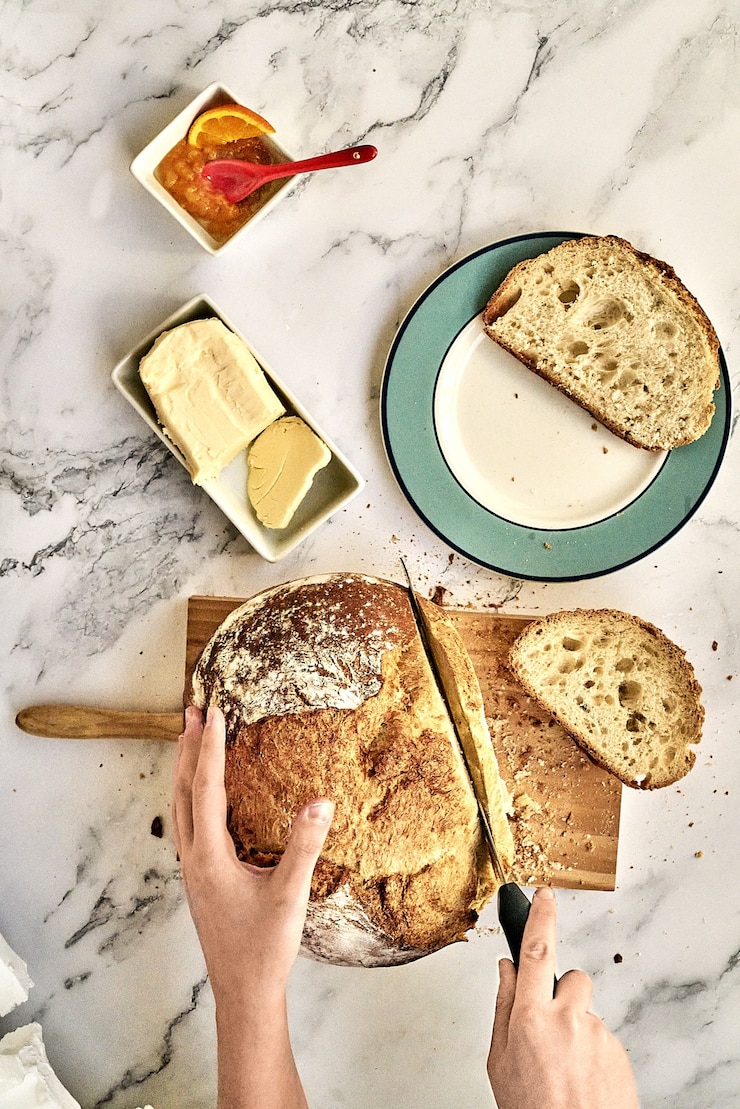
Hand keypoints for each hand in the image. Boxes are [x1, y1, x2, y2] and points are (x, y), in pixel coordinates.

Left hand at [172, 704, 333, 1108]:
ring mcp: (192, 870)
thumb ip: (305, 846)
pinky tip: (202, 795)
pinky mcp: (198, 879)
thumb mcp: (290, 895)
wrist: (243, 993)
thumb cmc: (265, 949)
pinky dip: (189, 795)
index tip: (213, 712)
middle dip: (188, 748)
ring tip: (190, 740)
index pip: (207, 788)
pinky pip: (186, 823)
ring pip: (179, 807)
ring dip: (185, 769)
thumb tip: (322, 802)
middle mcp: (193, 859)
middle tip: (192, 711)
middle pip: (183, 790)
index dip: (210, 748)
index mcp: (210, 857)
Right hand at [488, 887, 638, 1108]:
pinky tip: (582, 1078)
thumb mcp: (499, 1061)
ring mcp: (598, 1034)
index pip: (536, 951)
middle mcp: (568, 1019)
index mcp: (530, 1018)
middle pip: (571, 978)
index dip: (540, 917)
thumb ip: (503, 1007)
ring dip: (577, 1027)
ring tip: (565, 1066)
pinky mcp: (620, 1051)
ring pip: (587, 1011)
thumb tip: (506, 969)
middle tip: (550, 1029)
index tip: (542, 895)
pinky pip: (603, 1036)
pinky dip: (593, 1050)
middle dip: (562, 993)